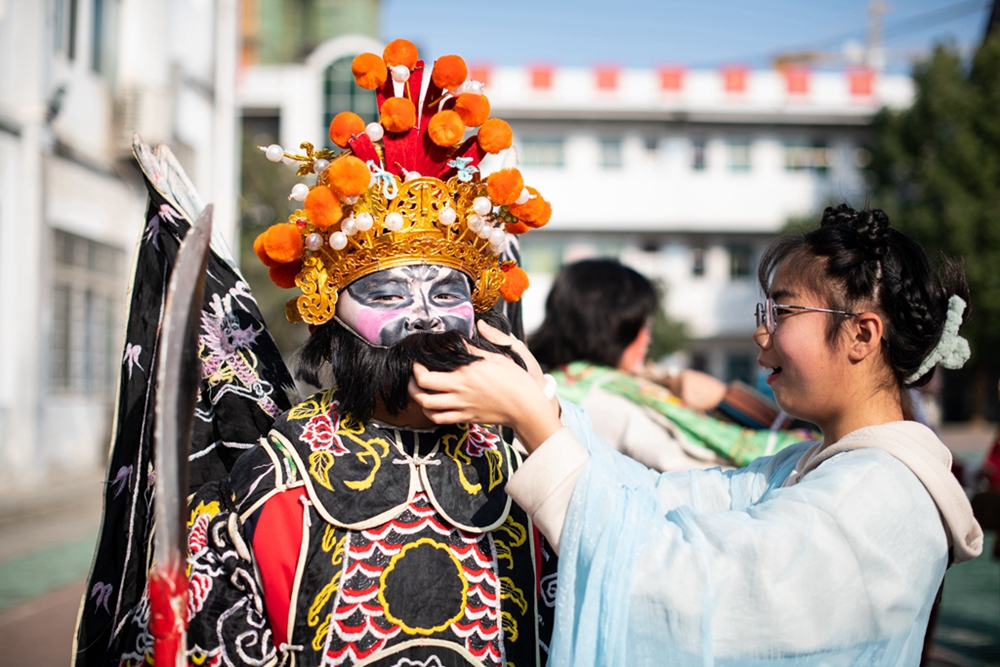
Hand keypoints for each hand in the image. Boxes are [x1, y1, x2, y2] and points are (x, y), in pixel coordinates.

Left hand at [408, 330, 561, 451]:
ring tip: (418, 390)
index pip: (429, 370)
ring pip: (427, 406)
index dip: (417, 365)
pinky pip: (440, 419)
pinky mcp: (466, 417)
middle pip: (422, 389)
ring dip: (418, 398)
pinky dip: (430, 413)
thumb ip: (475, 348)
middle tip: (413, 374)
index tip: (418, 359)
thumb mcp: (496, 357)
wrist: (525, 407)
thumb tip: (464, 336)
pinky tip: (431, 406)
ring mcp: (461, 406)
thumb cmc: (515, 380)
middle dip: (412, 381)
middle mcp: (459, 390)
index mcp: (464, 373)